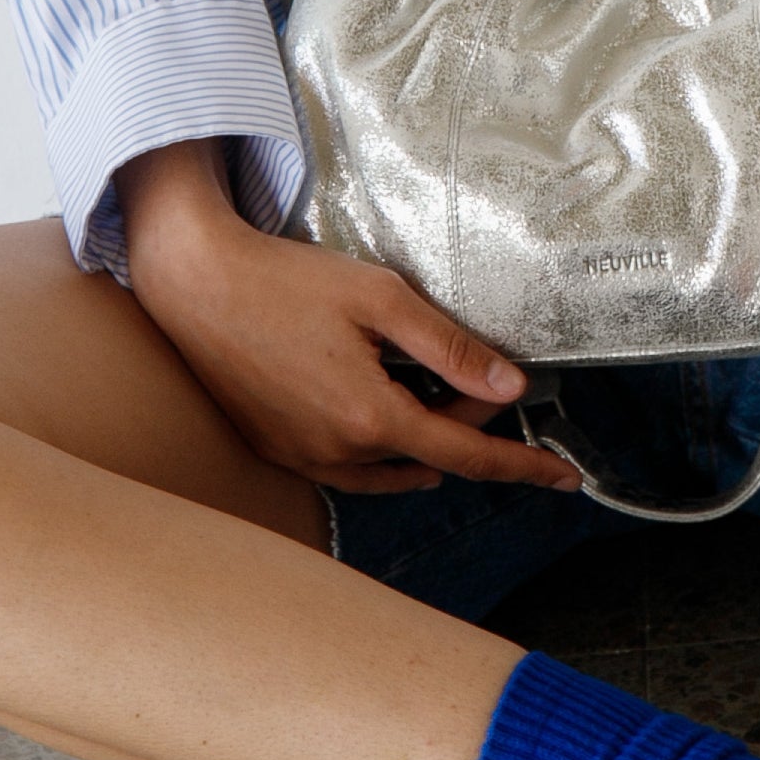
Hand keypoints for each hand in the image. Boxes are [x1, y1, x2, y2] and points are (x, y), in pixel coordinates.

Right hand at [117, 142, 582, 502]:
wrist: (195, 283)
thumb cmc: (286, 282)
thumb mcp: (383, 300)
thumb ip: (451, 349)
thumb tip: (510, 386)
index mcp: (370, 418)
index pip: (468, 453)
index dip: (522, 465)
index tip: (564, 477)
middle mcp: (335, 452)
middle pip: (430, 452)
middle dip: (466, 419)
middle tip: (481, 373)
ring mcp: (300, 456)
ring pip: (388, 469)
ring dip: (424, 439)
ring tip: (439, 399)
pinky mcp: (273, 448)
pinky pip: (345, 471)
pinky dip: (381, 456)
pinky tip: (387, 428)